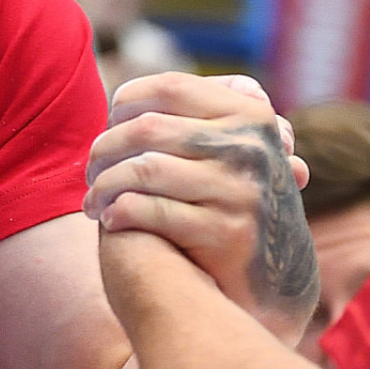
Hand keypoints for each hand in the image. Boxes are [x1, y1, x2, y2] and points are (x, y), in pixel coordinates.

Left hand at [85, 73, 317, 341]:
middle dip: (105, 149)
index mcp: (251, 115)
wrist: (279, 281)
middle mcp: (249, 147)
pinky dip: (120, 213)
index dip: (127, 102)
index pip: (171, 87)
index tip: (110, 125)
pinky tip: (110, 221)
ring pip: (143, 170)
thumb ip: (198, 120)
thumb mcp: (239, 153)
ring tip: (92, 201)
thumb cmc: (240, 206)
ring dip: (103, 185)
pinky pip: (151, 211)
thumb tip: (123, 97)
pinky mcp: (226, 233)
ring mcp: (240, 190)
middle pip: (148, 128)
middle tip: (90, 170)